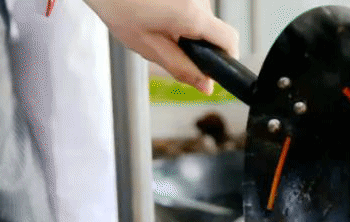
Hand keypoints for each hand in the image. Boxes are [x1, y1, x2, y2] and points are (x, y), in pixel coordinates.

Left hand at [83, 0, 239, 94]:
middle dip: (200, 47)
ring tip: (158, 29)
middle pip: (216, 31)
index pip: (230, 41)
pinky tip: (158, 16)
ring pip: (203, 20)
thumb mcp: (150, 48)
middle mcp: (198, 0)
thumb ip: (182, 69)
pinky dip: (180, 17)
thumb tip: (206, 86)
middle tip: (171, 49)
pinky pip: (193, 8)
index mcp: (192, 16)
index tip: (215, 72)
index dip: (227, 60)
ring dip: (188, 31)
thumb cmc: (120, 8)